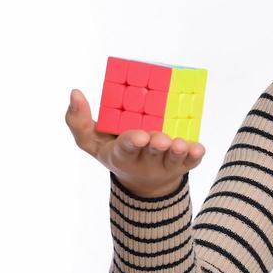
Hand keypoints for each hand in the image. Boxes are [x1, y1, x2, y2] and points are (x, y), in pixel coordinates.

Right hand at [65, 88, 205, 197]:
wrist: (142, 180)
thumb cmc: (116, 151)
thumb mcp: (91, 141)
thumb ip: (78, 121)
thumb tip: (75, 92)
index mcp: (122, 154)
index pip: (125, 148)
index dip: (132, 142)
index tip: (137, 136)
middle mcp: (145, 160)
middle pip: (152, 152)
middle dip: (156, 145)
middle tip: (160, 139)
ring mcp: (165, 164)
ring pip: (173, 159)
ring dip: (177, 152)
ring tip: (179, 144)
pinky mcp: (182, 164)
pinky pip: (190, 162)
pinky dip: (194, 155)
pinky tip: (197, 147)